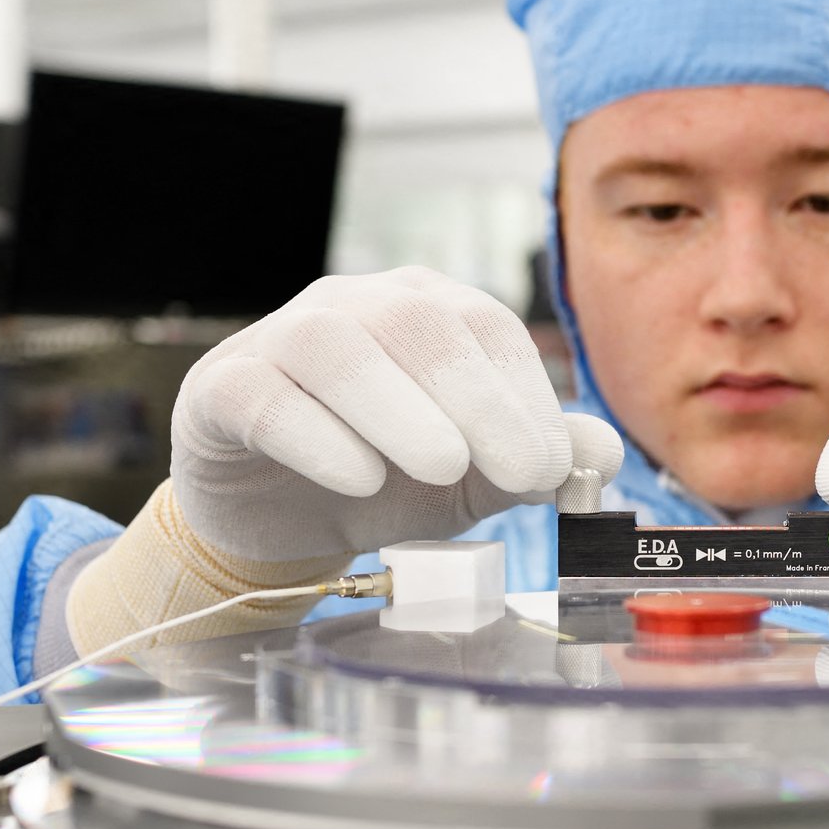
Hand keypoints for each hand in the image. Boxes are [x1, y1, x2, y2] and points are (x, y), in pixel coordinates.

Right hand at [171, 266, 621, 560]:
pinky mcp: (221, 390)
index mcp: (427, 311)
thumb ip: (535, 461)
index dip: (525, 394)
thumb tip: (606, 451)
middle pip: (417, 324)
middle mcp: (354, 307)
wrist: (281, 522)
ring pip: (335, 346)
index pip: (486, 328)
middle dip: (477, 400)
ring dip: (399, 408)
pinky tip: (360, 476)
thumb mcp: (473, 478)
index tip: (550, 464)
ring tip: (444, 468)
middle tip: (516, 472)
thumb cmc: (385, 481)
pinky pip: (264, 395)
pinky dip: (316, 434)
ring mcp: (280, 340)